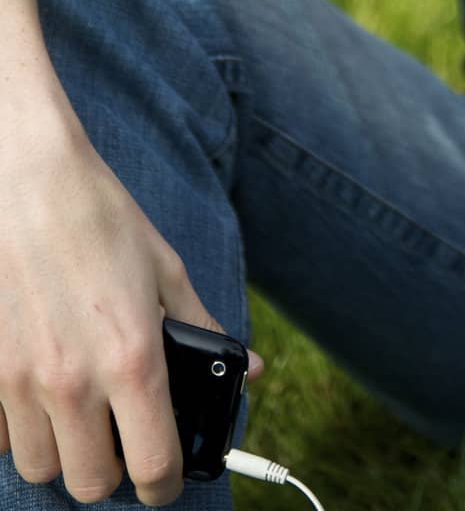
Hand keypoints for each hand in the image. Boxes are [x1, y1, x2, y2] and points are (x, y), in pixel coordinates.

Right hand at [0, 114, 263, 505]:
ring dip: (65, 451)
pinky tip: (38, 393)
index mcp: (132, 358)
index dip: (167, 483)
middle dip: (114, 469)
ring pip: (42, 468)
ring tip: (80, 413)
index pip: (153, 466)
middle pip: (92, 484)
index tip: (167, 475)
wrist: (27, 181)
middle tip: (122, 436)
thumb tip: (246, 369)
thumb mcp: (164, 268)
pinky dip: (19, 429)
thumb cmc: (100, 217)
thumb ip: (203, 327)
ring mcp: (20, 381)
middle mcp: (74, 381)